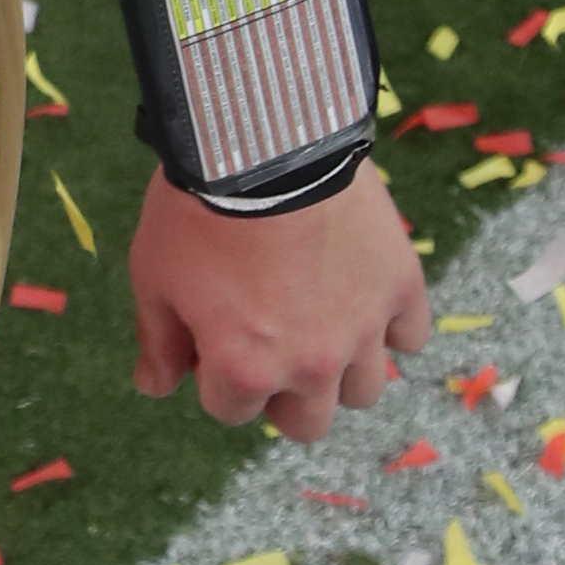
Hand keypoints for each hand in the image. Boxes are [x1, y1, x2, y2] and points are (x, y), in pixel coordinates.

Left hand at [128, 155, 430, 444]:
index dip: (217, 375)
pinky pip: (410, 335)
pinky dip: (390, 326)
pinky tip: (361, 298)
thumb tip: (156, 387)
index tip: (215, 337)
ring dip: (339, 370)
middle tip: (269, 341)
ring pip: (363, 390)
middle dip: (282, 393)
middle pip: (305, 422)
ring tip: (318, 321)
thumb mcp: (154, 277)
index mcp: (246, 370)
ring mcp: (363, 328)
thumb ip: (159, 341)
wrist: (263, 142)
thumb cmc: (196, 210)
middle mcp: (311, 365)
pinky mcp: (401, 287)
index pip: (232, 411)